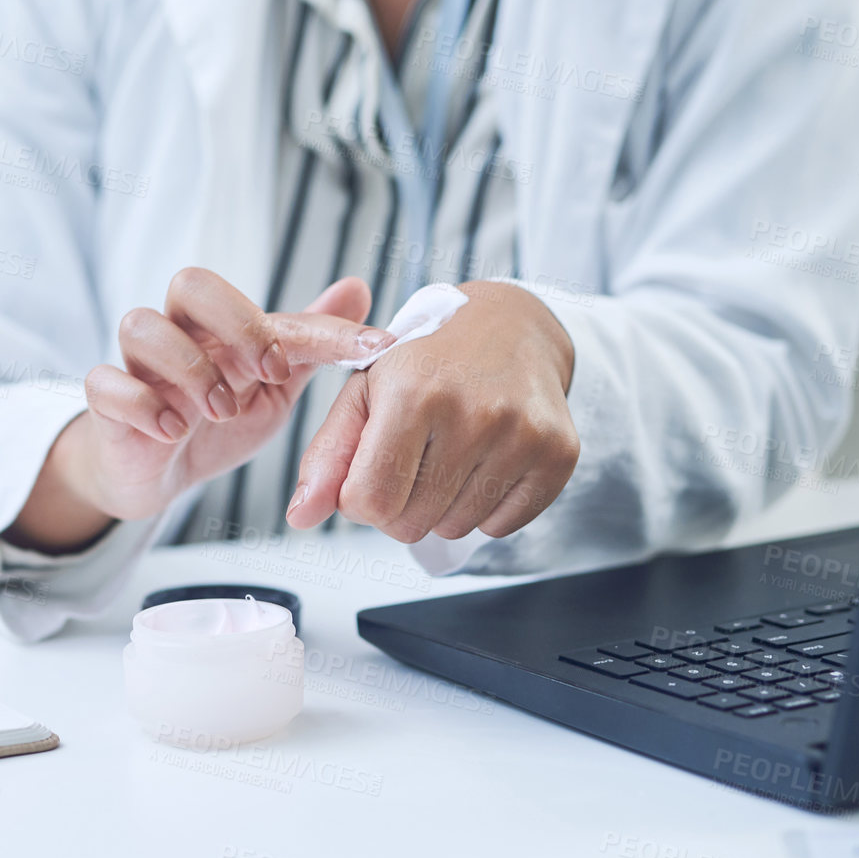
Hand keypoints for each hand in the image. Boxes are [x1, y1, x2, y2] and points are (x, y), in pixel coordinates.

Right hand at [9, 270, 391, 550]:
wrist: (157, 473)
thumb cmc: (216, 419)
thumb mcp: (274, 385)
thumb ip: (310, 342)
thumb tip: (358, 287)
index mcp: (223, 328)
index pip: (270, 306)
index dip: (323, 326)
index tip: (371, 349)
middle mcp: (179, 334)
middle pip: (190, 283)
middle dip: (237, 322)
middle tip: (270, 373)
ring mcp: (137, 367)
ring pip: (141, 325)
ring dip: (192, 368)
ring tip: (221, 412)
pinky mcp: (106, 404)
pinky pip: (105, 383)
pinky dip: (142, 405)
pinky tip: (172, 432)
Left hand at [285, 281, 577, 542]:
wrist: (513, 327)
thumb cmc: (430, 361)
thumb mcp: (366, 392)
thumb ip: (328, 454)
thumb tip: (300, 517)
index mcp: (413, 392)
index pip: (369, 503)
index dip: (361, 498)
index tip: (373, 469)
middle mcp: (471, 413)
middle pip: (411, 525)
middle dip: (401, 505)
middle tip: (415, 460)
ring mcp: (521, 435)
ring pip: (455, 530)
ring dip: (443, 506)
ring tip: (451, 455)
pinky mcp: (558, 453)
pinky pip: (501, 527)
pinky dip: (486, 507)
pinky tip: (485, 461)